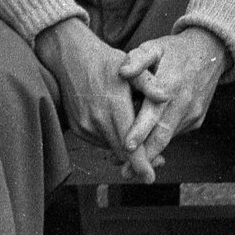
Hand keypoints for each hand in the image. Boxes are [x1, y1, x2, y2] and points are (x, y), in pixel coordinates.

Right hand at [37, 19, 149, 177]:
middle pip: (121, 152)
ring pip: (111, 148)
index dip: (141, 164)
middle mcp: (96, 119)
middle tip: (158, 160)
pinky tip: (120, 129)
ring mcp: (84, 125)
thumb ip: (148, 83)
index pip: (129, 145)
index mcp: (113, 105)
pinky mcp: (77, 127)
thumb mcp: (128, 65)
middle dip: (139, 161)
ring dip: (125, 150)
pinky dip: (112, 140)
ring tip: (140, 140)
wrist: (69, 56)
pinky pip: (99, 141)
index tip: (151, 178)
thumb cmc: (104, 61)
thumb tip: (166, 97)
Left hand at [118, 30, 227, 171]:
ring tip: (128, 165)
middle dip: (144, 156)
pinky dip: (161, 141)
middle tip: (124, 172)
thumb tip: (122, 72)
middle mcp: (184, 104)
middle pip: (162, 135)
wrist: (210, 52)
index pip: (154, 114)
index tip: (127, 147)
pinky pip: (175, 133)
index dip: (140, 131)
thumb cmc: (174, 50)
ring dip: (151, 152)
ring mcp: (192, 114)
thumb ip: (137, 59)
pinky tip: (146, 148)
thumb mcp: (154, 47)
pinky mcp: (197, 120)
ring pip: (169, 138)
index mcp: (171, 85)